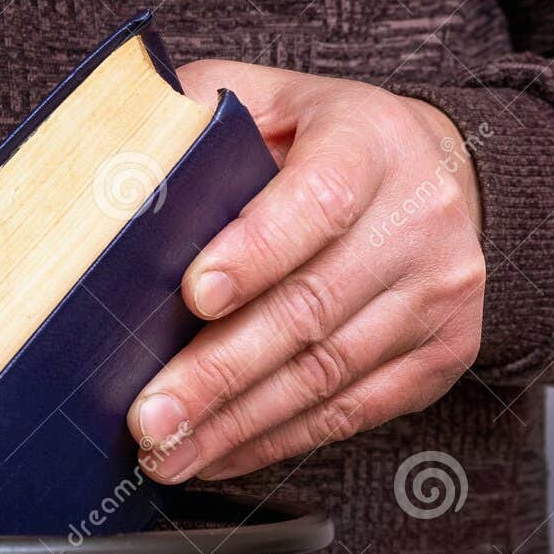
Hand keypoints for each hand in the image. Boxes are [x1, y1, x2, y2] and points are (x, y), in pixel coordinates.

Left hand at [128, 61, 485, 481]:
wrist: (438, 173)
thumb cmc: (323, 141)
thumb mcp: (267, 99)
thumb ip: (197, 117)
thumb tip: (112, 164)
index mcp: (369, 143)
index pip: (317, 200)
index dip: (255, 251)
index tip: (194, 296)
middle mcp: (417, 219)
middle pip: (311, 307)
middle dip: (218, 372)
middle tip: (149, 416)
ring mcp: (437, 294)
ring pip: (327, 374)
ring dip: (236, 424)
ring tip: (167, 453)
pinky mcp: (440, 355)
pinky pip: (351, 412)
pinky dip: (276, 440)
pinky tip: (218, 454)